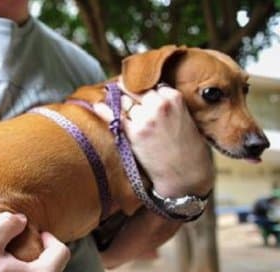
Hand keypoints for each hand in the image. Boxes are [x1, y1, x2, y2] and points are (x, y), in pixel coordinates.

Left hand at [94, 82, 212, 196]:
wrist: (186, 174)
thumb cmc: (187, 147)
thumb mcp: (184, 116)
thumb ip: (166, 103)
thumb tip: (144, 94)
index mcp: (174, 98)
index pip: (150, 84)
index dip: (142, 90)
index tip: (135, 91)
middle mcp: (159, 105)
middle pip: (135, 90)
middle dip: (129, 94)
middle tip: (123, 96)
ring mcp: (146, 119)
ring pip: (124, 102)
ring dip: (120, 104)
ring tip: (114, 104)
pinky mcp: (135, 134)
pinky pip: (114, 117)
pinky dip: (104, 110)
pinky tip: (98, 106)